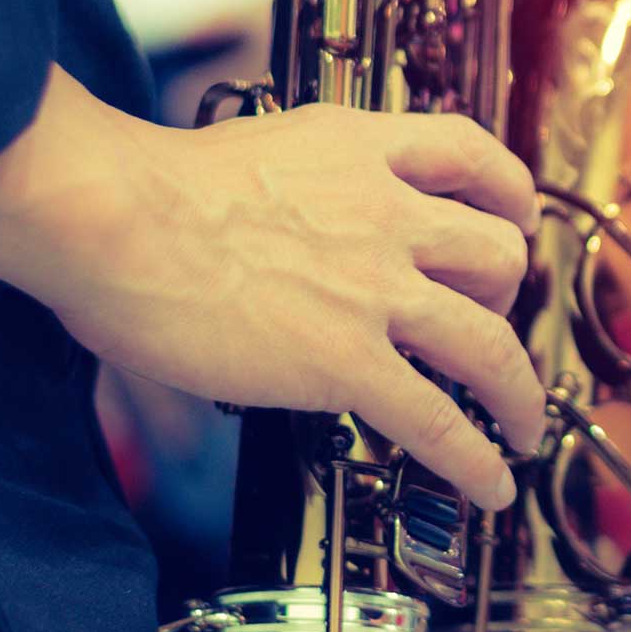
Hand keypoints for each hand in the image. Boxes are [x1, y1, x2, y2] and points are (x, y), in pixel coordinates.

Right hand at [0, 66, 544, 510]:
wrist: (111, 215)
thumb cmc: (144, 192)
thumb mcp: (253, 158)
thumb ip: (288, 193)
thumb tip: (260, 249)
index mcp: (361, 150)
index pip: (469, 153)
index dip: (508, 191)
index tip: (516, 216)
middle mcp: (387, 212)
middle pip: (497, 252)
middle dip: (505, 296)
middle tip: (486, 326)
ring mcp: (375, 288)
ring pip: (489, 341)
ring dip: (518, 391)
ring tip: (520, 425)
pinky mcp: (347, 360)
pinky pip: (438, 420)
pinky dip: (476, 458)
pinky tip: (489, 481)